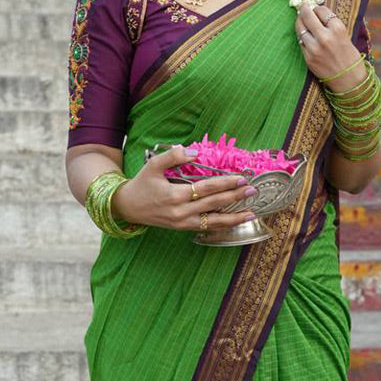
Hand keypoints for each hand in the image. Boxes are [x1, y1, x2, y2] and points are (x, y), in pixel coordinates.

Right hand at [111, 144, 257, 232]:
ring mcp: (183, 223)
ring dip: (234, 218)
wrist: (128, 207)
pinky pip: (206, 227)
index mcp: (174, 195)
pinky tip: (235, 221)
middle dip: (235, 197)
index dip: (225, 183)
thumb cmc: (142, 184)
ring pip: (213, 222)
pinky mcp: (183, 229)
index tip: (240, 178)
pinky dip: (222, 225)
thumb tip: (193, 151)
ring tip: (252, 213)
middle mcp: (181, 212)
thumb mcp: (153, 165)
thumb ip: (172, 156)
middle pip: (214, 204)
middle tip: (252, 191)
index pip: (206, 188)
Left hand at [295, 4, 364, 89]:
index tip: (316, 8)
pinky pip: (300, 42)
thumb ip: (331, 24)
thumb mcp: (345, 35)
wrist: (349, 79)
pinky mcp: (308, 58)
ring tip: (301, 19)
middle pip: (308, 16)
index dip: (317, 8)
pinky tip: (304, 35)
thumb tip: (316, 11)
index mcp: (338, 29)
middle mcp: (325, 37)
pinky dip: (302, 36)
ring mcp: (315, 48)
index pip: (321, 10)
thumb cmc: (349, 56)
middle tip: (303, 6)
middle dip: (304, 8)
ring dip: (300, 22)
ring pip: (300, 28)